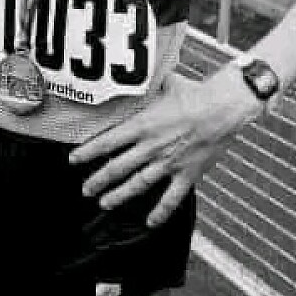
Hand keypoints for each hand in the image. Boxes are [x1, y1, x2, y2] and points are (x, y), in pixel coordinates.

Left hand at [69, 71, 252, 227]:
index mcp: (143, 125)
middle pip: (118, 167)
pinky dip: (160, 212)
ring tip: (104, 203)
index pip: (108, 142)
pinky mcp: (186, 174)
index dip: (88, 152)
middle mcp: (151, 147)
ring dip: (119, 195)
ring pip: (138, 184)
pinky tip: (150, 222)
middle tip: (85, 189)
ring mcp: (168, 163)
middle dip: (98, 180)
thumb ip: (150, 84)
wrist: (222, 109)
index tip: (73, 160)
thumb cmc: (194, 93)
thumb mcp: (166, 83)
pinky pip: (171, 198)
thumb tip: (141, 72)